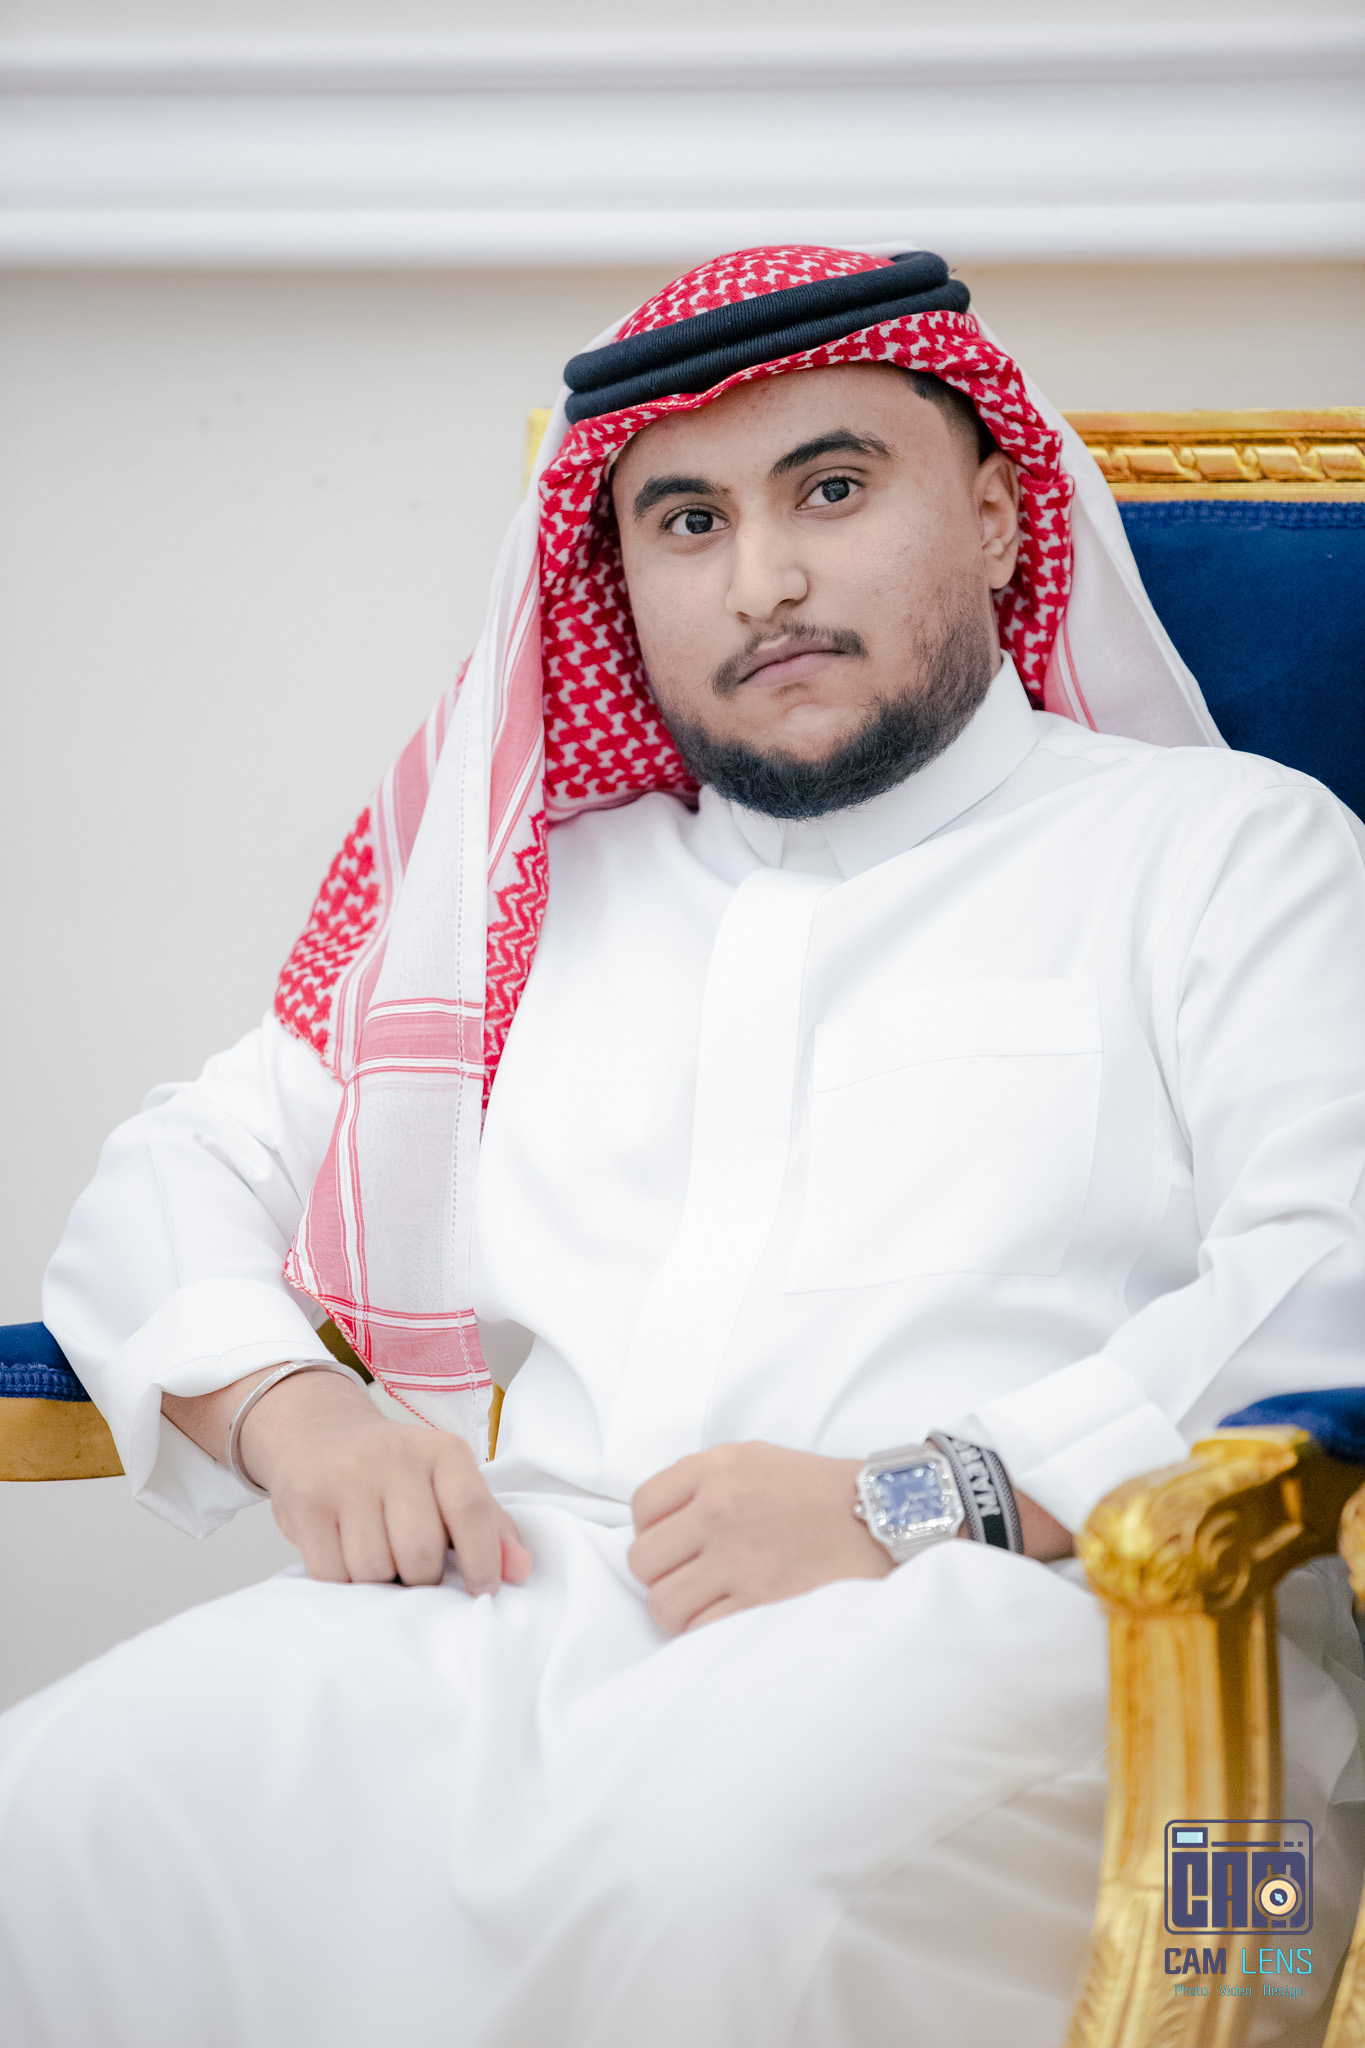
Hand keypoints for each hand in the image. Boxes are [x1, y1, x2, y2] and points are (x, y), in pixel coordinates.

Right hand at [165, 1368, 531, 1590]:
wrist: (319, 1434)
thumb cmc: (395, 1471)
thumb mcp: (448, 1482)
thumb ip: (488, 1525)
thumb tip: (522, 1570)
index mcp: (442, 1451)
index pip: (471, 1510)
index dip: (483, 1559)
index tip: (481, 1588)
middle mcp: (394, 1457)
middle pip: (420, 1552)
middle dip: (422, 1578)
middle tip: (415, 1571)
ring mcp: (346, 1478)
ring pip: (374, 1569)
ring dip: (380, 1581)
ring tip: (379, 1557)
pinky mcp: (306, 1504)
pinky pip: (332, 1573)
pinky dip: (344, 1580)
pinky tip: (346, 1554)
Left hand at [628, 1440, 1076, 1634]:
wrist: (892, 1518)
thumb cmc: (824, 1493)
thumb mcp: (759, 1460)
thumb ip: (704, 1483)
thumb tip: (658, 1523)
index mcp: (718, 1468)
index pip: (642, 1506)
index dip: (654, 1530)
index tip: (677, 1543)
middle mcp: (720, 1508)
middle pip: (644, 1560)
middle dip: (665, 1573)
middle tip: (697, 1576)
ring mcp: (738, 1559)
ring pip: (663, 1603)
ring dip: (682, 1609)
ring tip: (715, 1603)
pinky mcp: (758, 1605)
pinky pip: (698, 1632)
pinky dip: (709, 1633)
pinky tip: (735, 1620)